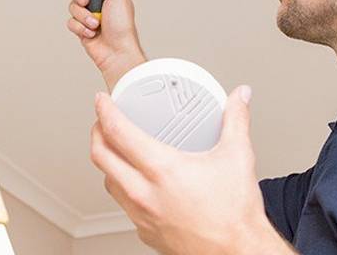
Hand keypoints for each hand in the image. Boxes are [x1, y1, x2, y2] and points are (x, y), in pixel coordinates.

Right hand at [66, 0, 146, 89]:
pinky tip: (91, 32)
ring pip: (72, 7)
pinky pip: (71, 22)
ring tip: (95, 23)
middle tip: (88, 1)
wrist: (116, 52)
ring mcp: (88, 16)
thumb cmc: (122, 27)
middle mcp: (97, 3)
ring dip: (83, 16)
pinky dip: (80, 27)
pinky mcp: (81, 28)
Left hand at [90, 86, 295, 254]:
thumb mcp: (238, 157)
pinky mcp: (145, 232)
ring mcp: (142, 216)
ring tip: (117, 149)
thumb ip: (236, 119)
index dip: (105, 111)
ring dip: (108, 162)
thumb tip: (239, 98)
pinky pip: (122, 204)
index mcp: (163, 170)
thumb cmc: (235, 215)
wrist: (238, 253)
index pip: (118, 132)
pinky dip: (122, 187)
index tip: (103, 102)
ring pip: (108, 182)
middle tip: (103, 121)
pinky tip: (136, 182)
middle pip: (101, 156)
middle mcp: (146, 194)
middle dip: (97, 133)